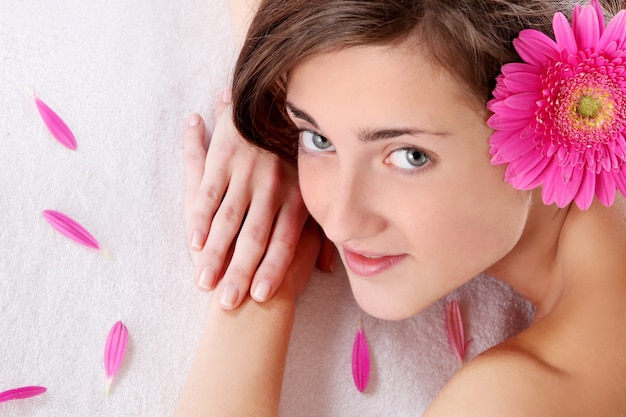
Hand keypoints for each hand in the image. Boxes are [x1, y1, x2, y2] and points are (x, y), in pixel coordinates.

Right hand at [183, 91, 328, 309]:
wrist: (274, 107)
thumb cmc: (295, 156)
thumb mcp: (312, 189)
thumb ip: (319, 227)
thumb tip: (328, 268)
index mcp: (295, 195)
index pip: (284, 242)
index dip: (273, 270)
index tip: (262, 296)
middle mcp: (270, 186)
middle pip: (253, 238)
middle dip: (239, 272)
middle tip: (228, 302)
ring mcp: (245, 174)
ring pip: (228, 221)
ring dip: (215, 254)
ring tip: (205, 282)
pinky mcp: (221, 161)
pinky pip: (209, 195)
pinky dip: (200, 220)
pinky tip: (193, 243)